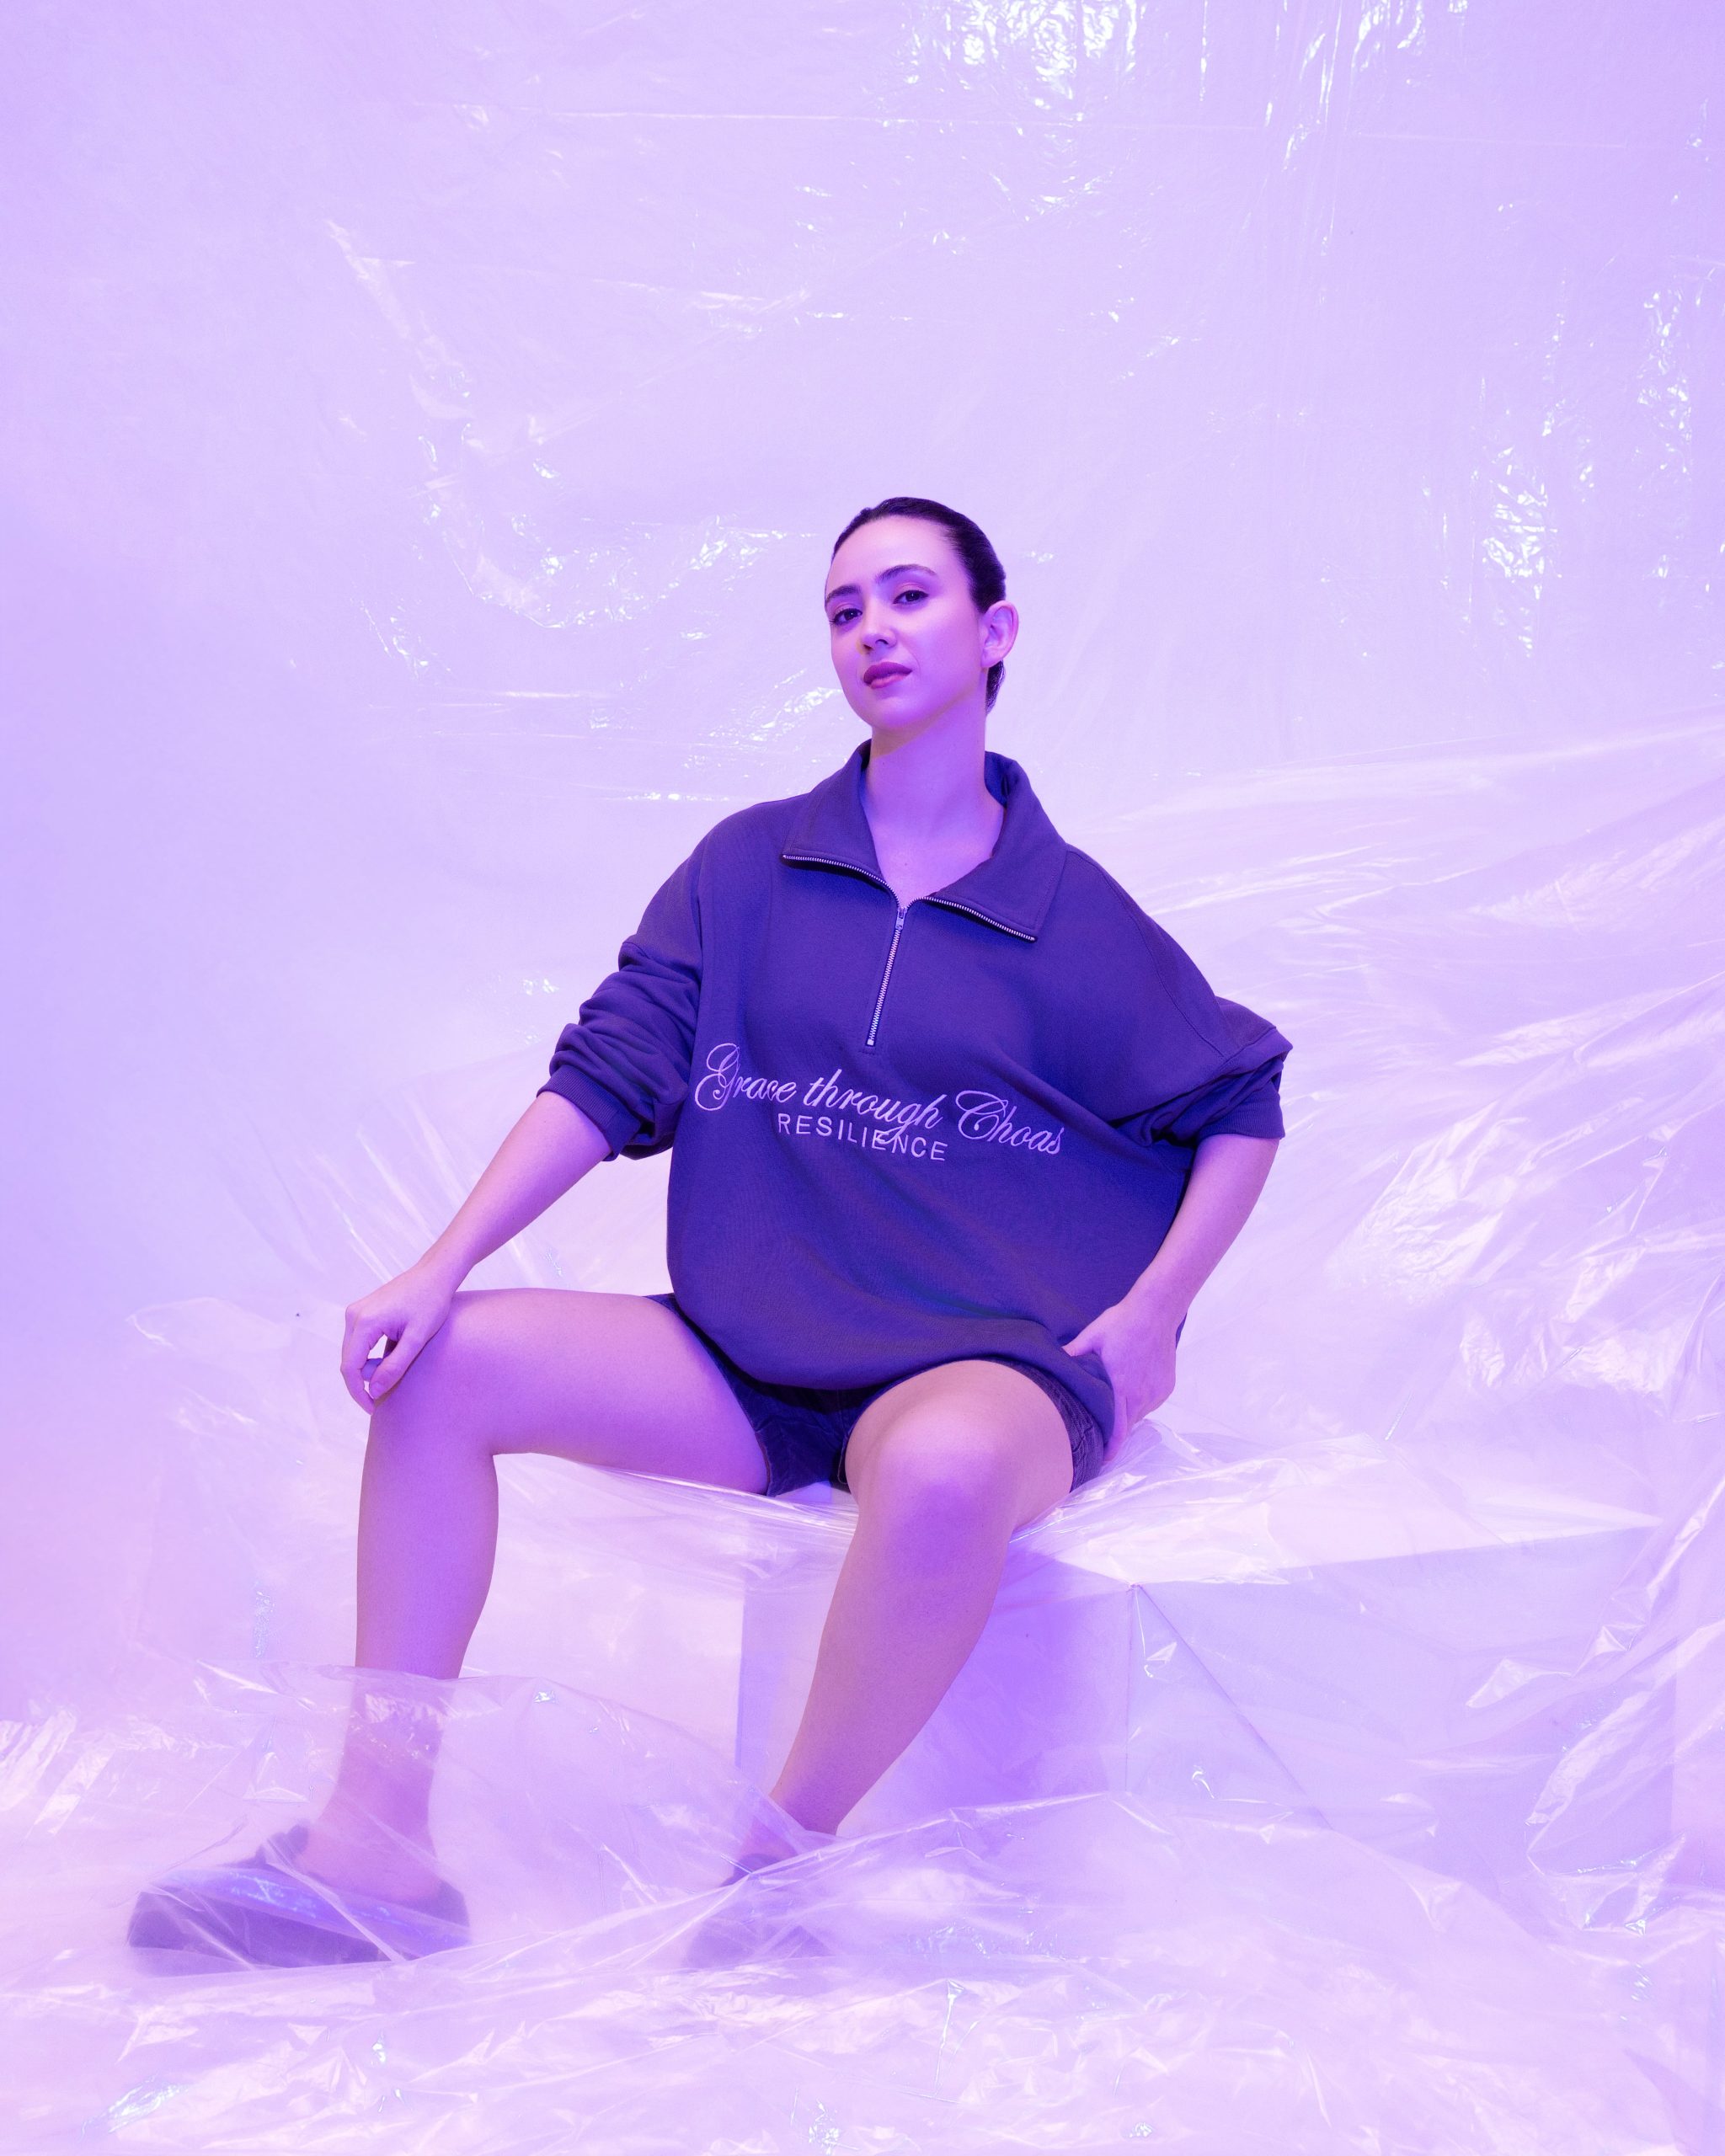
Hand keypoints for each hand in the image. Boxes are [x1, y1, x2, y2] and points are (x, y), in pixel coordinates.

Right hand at [340, 1259, 461, 1413]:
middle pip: (348, 1362)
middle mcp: (353, 1315)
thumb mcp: (417, 1338)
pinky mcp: (361, 1311)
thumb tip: (374, 1390)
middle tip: (386, 1392)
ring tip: (395, 1369)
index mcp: (364, 1322)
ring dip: (368, 1368)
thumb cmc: (431, 1303)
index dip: (359, 1392)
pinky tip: (391, 1357)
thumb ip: (395, 1366)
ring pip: (352, 1353)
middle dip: (364, 1382)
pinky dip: (370, 1356)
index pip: (350, 1368)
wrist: (434, 1274)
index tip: (373, 1408)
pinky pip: (358, 1342)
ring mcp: (356, 1311)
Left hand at [1064, 1291, 1181, 1460]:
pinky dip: (1139, 1402)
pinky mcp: (1166, 1387)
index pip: (1117, 1431)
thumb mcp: (1091, 1337)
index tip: (1100, 1462)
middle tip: (1099, 1435)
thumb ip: (1071, 1355)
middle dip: (1114, 1434)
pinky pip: (1150, 1403)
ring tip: (1114, 1404)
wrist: (1156, 1311)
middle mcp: (1141, 1396)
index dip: (1109, 1450)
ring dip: (1126, 1415)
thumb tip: (1050, 1364)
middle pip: (1126, 1427)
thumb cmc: (1121, 1323)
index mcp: (1121, 1388)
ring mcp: (1156, 1393)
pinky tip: (1130, 1388)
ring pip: (1138, 1415)